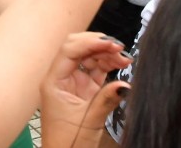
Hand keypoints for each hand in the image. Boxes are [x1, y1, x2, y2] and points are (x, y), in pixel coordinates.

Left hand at [39, 32, 130, 147]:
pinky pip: (96, 70)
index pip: (69, 50)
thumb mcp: (89, 120)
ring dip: (106, 54)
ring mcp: (73, 82)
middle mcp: (61, 78)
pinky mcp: (84, 89)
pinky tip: (120, 65)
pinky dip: (108, 65)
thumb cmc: (68, 141)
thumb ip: (106, 100)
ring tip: (124, 59)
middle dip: (98, 44)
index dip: (90, 43)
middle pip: (77, 49)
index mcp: (54, 81)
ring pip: (88, 58)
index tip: (111, 44)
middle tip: (119, 48)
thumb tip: (126, 85)